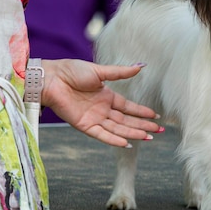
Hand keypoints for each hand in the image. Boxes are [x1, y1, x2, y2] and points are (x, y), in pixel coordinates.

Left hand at [41, 59, 160, 147]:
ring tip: (149, 137)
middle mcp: (103, 109)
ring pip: (118, 129)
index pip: (129, 107)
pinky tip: (127, 143)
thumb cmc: (72, 71)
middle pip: (127, 120)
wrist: (52, 78)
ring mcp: (94, 118)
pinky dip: (114, 139)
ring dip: (133, 133)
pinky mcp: (84, 125)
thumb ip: (121, 72)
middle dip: (143, 125)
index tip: (156, 116)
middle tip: (158, 130)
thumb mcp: (100, 71)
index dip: (143, 112)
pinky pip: (102, 134)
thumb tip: (141, 66)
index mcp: (107, 96)